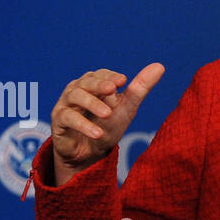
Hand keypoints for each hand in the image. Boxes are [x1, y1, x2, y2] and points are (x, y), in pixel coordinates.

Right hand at [50, 63, 164, 185]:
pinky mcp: (59, 120)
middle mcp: (77, 89)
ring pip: (76, 96)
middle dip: (99, 85)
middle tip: (113, 90)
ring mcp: (66, 104)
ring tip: (107, 115)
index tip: (123, 81)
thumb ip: (140, 88)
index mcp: (94, 84)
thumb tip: (160, 66)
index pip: (101, 75)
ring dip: (92, 104)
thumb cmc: (108, 126)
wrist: (90, 153)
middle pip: (86, 82)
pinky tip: (97, 133)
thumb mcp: (126, 107)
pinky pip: (68, 118)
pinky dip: (83, 125)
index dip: (110, 77)